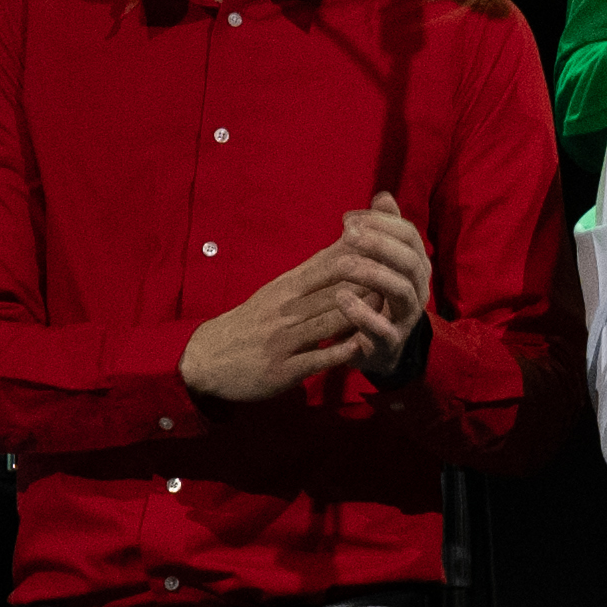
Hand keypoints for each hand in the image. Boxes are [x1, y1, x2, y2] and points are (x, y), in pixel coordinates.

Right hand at [178, 196, 435, 405]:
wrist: (206, 359)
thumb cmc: (253, 321)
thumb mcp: (278, 290)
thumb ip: (314, 269)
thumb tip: (348, 237)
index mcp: (286, 289)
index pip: (328, 267)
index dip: (360, 257)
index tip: (390, 248)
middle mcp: (285, 311)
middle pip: (332, 291)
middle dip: (367, 282)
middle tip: (400, 274)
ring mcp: (283, 340)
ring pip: (326, 322)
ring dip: (359, 315)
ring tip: (390, 308)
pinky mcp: (283, 368)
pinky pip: (315, 359)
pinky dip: (339, 352)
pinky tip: (362, 346)